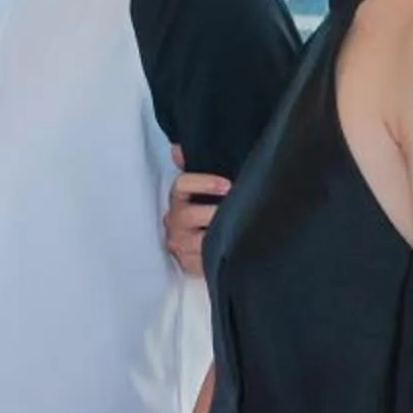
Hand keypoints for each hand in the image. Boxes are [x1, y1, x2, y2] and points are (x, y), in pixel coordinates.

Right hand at [165, 146, 230, 277]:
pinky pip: (201, 262)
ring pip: (198, 240)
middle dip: (214, 213)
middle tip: (236, 212)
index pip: (182, 185)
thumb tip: (178, 148)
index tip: (227, 185)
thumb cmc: (205, 213)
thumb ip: (193, 167)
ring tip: (238, 232)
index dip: (204, 183)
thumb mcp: (201, 191)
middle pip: (189, 214)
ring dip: (218, 236)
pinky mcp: (187, 264)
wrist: (200, 248)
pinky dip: (217, 257)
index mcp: (178, 200)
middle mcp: (174, 221)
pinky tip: (232, 251)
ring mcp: (179, 244)